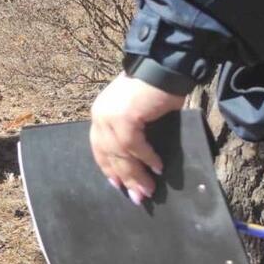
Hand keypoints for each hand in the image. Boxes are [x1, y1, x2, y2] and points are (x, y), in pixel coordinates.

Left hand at [90, 72, 186, 203]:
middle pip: (109, 155)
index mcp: (100, 115)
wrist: (163, 65)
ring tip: (149, 189)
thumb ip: (134, 133)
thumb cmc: (155, 89)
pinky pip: (134, 145)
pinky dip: (146, 158)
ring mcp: (109, 116)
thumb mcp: (137, 113)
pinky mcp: (124, 116)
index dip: (109, 169)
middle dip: (124, 178)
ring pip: (121, 154)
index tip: (118, 186)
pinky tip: (158, 167)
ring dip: (136, 174)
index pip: (100, 148)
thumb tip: (141, 162)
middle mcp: (100, 116)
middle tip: (138, 197)